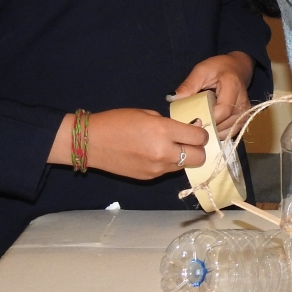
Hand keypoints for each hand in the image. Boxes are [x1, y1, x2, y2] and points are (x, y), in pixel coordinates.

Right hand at [49, 108, 210, 178]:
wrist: (90, 142)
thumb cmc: (117, 121)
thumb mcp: (148, 114)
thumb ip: (171, 123)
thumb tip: (190, 127)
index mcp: (164, 131)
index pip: (200, 137)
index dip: (201, 133)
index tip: (196, 129)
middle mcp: (164, 152)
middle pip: (199, 157)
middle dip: (199, 149)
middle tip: (190, 141)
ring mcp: (157, 168)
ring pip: (185, 166)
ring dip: (185, 157)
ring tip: (173, 147)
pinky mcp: (149, 177)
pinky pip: (169, 171)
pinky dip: (169, 163)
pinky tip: (157, 154)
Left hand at [170, 52, 255, 135]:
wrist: (237, 69)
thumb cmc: (219, 68)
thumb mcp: (201, 70)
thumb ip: (188, 85)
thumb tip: (172, 98)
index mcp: (233, 87)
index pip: (222, 111)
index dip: (206, 118)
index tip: (189, 120)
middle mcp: (243, 103)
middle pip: (223, 123)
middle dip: (205, 126)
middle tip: (190, 125)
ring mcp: (245, 113)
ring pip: (226, 131)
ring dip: (211, 131)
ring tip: (198, 125)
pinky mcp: (244, 119)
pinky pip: (229, 132)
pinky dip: (217, 132)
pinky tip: (208, 126)